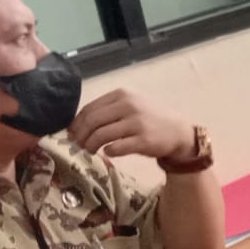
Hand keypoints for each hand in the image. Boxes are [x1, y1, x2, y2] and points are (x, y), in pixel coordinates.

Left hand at [70, 89, 195, 161]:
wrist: (178, 132)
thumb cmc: (149, 119)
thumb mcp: (129, 106)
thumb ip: (107, 110)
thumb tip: (76, 124)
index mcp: (122, 95)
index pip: (89, 109)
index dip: (76, 123)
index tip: (71, 134)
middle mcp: (128, 106)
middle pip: (92, 121)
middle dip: (80, 136)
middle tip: (76, 146)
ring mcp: (137, 123)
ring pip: (101, 135)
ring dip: (90, 145)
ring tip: (88, 151)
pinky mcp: (144, 140)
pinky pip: (117, 147)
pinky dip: (108, 151)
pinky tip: (108, 153)